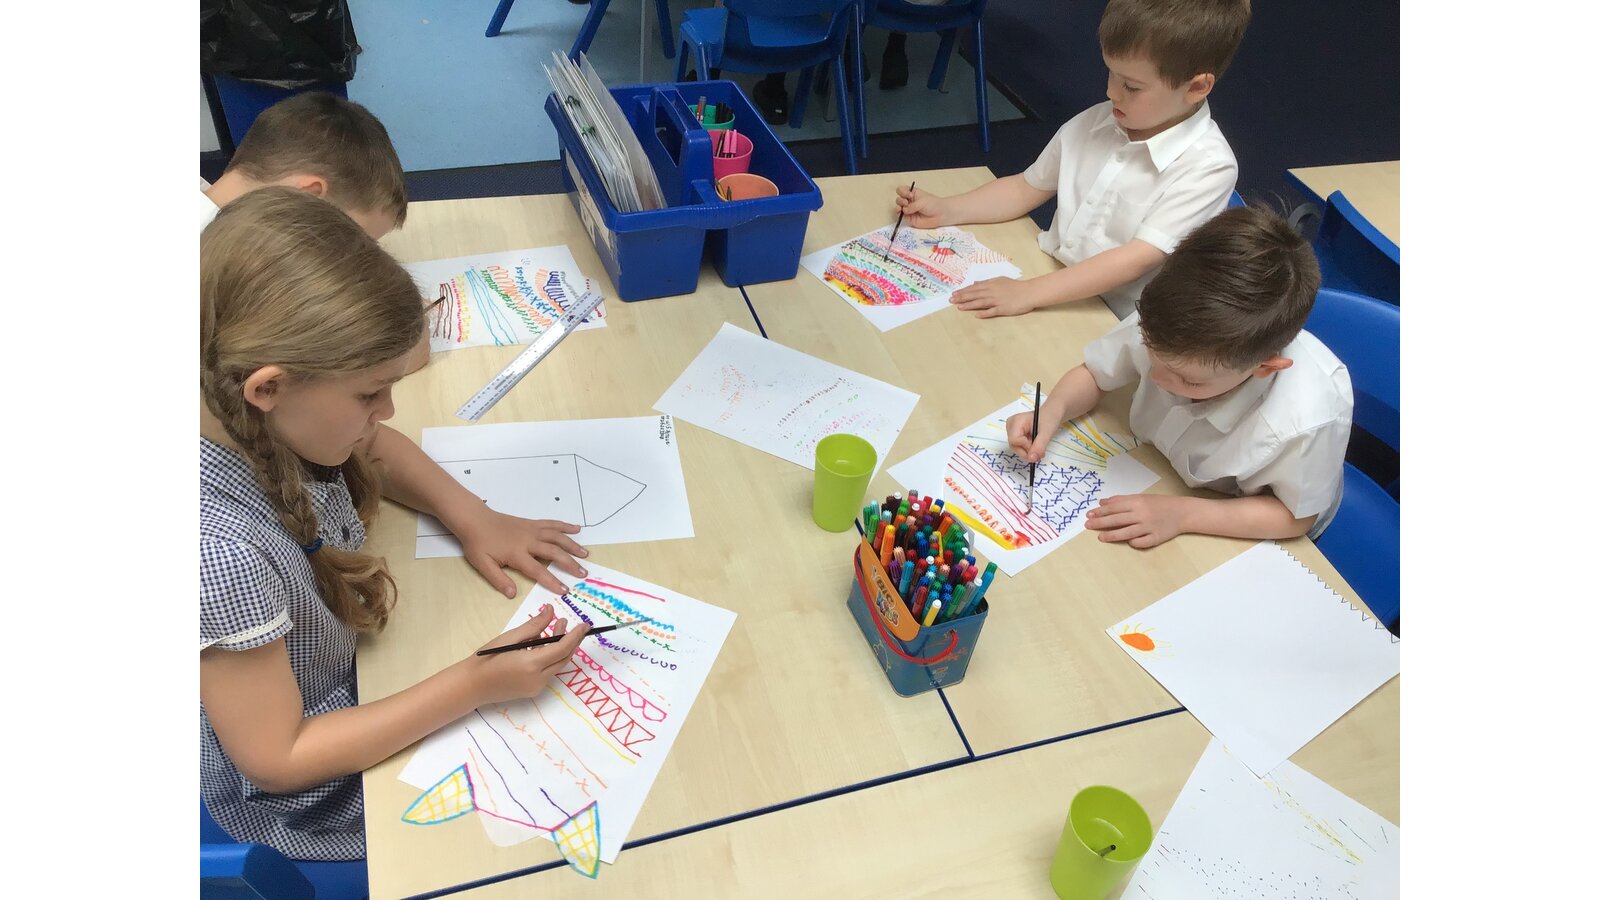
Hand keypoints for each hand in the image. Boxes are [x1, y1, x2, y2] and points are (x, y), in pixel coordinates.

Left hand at [450, 506, 589, 596]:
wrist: (475, 519)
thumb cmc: (478, 543)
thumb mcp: (483, 564)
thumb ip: (498, 579)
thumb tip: (513, 594)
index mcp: (517, 553)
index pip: (538, 570)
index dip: (552, 581)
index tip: (565, 590)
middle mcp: (529, 541)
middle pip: (554, 552)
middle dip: (570, 563)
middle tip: (583, 573)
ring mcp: (532, 530)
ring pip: (557, 537)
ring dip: (572, 545)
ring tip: (585, 554)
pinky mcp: (532, 523)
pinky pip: (552, 524)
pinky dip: (565, 526)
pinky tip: (576, 529)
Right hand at [468, 604, 588, 705]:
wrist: (472, 685)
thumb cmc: (487, 658)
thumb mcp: (510, 638)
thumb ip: (534, 626)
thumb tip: (551, 611)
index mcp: (532, 664)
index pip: (562, 648)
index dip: (575, 635)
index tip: (585, 625)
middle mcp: (539, 679)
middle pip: (564, 658)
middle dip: (569, 640)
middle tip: (565, 622)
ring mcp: (537, 687)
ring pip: (557, 665)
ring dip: (559, 648)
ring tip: (553, 629)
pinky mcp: (533, 691)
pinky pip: (548, 672)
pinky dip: (549, 657)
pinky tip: (541, 645)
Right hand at [895, 184, 946, 228]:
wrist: (940, 215)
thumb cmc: (933, 204)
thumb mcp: (922, 201)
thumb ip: (912, 206)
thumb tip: (904, 211)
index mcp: (912, 193)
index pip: (902, 190)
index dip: (902, 191)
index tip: (909, 195)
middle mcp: (909, 201)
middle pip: (899, 198)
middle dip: (900, 200)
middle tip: (906, 202)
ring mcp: (908, 210)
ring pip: (898, 207)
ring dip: (898, 206)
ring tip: (902, 207)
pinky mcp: (909, 218)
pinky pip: (901, 216)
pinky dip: (899, 214)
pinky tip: (901, 212)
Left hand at [951, 277, 1037, 317]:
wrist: (1029, 292)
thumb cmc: (1015, 286)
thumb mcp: (1000, 280)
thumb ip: (987, 282)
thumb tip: (975, 283)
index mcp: (991, 284)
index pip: (974, 288)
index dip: (963, 291)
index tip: (954, 294)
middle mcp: (992, 291)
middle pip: (975, 295)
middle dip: (962, 297)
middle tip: (951, 300)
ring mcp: (997, 300)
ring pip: (981, 302)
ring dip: (969, 305)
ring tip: (959, 307)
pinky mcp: (1003, 309)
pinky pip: (992, 311)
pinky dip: (984, 313)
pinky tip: (976, 315)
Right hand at [1006, 410, 1047, 462]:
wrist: (1052, 414)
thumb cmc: (1049, 419)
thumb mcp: (1046, 433)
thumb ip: (1038, 446)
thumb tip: (1031, 459)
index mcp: (1015, 421)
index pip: (1015, 440)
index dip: (1026, 448)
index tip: (1038, 448)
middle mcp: (1010, 426)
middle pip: (1014, 446)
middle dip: (1028, 452)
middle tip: (1040, 452)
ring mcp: (1011, 430)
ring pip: (1016, 448)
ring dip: (1029, 452)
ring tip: (1039, 448)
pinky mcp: (1015, 435)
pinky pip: (1019, 447)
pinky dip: (1028, 450)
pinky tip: (1035, 446)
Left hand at [1084, 494, 1187, 548]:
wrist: (1182, 512)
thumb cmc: (1159, 503)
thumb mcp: (1140, 497)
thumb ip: (1121, 500)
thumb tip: (1102, 502)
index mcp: (1137, 502)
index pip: (1114, 507)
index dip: (1100, 512)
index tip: (1089, 515)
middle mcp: (1141, 514)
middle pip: (1117, 520)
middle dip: (1100, 523)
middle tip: (1088, 526)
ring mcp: (1148, 527)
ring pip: (1126, 533)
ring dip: (1111, 535)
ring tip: (1100, 537)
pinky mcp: (1156, 538)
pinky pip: (1141, 542)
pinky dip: (1134, 543)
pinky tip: (1128, 542)